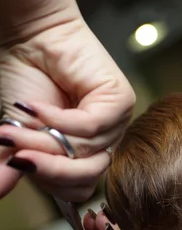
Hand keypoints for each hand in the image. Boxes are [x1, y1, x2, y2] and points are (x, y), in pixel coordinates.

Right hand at [0, 2, 134, 201]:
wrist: (31, 40)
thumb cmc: (27, 83)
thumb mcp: (16, 132)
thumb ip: (13, 163)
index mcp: (85, 156)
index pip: (78, 189)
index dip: (50, 182)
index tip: (19, 164)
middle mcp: (105, 143)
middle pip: (86, 177)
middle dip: (48, 168)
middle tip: (18, 156)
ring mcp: (116, 124)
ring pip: (86, 152)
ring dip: (45, 141)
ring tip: (17, 125)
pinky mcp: (120, 101)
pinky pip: (92, 126)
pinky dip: (59, 120)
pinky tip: (36, 107)